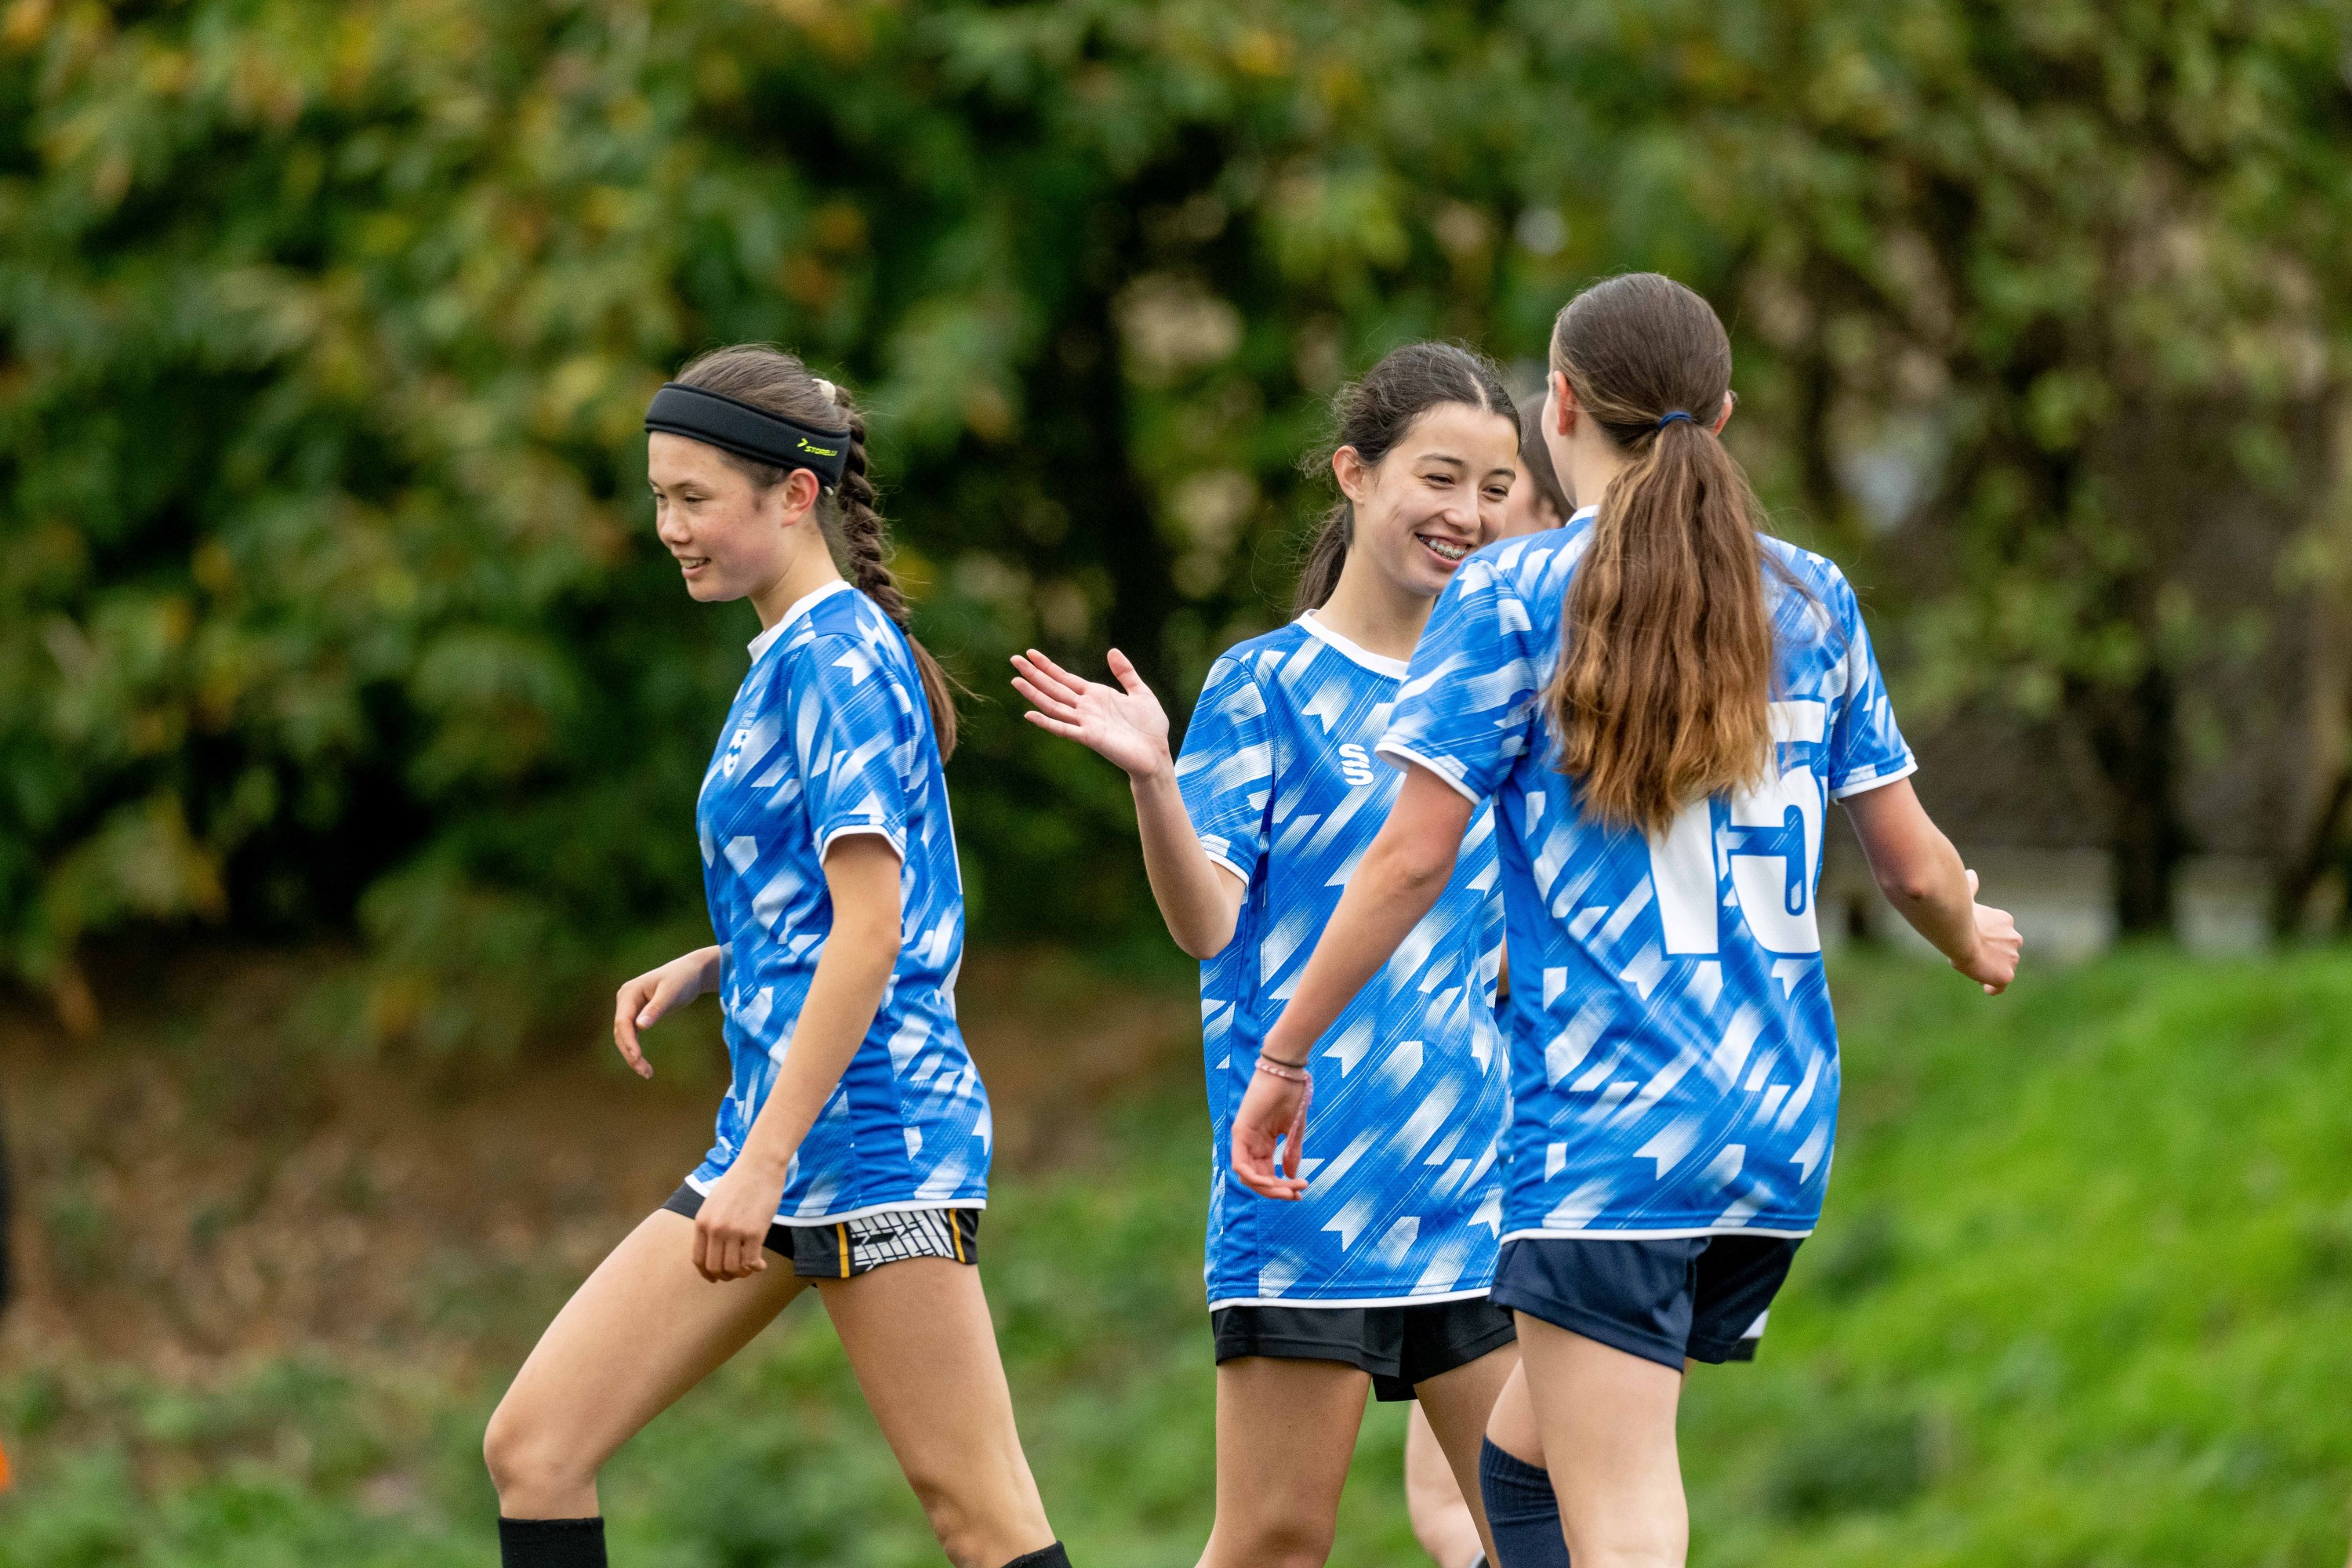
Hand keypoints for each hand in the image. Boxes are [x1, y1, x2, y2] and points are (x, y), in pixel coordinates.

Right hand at [613, 947, 717, 1077]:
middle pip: (621, 1032)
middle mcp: (625, 1000)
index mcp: (629, 992)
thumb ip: (656, 1009)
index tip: (637, 1057)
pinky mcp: (638, 1015)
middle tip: (645, 1072)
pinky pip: (633, 1036)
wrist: (692, 972)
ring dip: (632, 1055)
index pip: (623, 1021)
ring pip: (625, 1037)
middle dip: (630, 1053)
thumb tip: (640, 1027)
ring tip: (647, 1073)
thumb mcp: (671, 993)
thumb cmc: (682, 979)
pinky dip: (637, 1049)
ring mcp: (630, 1008)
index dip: (629, 1041)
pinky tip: (644, 1064)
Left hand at [693, 1161, 783, 1282]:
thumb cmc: (740, 1181)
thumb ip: (711, 1224)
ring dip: (742, 1273)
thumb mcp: (714, 1202)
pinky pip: (751, 1262)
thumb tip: (715, 1248)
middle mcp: (715, 1229)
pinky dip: (756, 1268)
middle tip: (737, 1273)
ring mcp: (734, 1231)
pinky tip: (761, 1264)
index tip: (716, 1278)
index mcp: (702, 1222)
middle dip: (726, 1276)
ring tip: (750, 1267)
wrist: (760, 1165)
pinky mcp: (755, 1232)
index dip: (707, 1273)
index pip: (698, 1259)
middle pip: (715, 1267)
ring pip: (733, 1268)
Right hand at [1011, 647, 1172, 779]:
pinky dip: (1047, 722)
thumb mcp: (1141, 692)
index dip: (1048, 666)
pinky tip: (1030, 714)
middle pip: (1054, 688)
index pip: (1065, 678)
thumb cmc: (1150, 727)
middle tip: (1014, 659)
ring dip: (1034, 694)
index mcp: (1095, 695)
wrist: (1157, 754)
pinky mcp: (1089, 737)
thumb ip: (1125, 673)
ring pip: (1053, 706)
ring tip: (1016, 680)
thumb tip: (1111, 651)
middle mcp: (1085, 708)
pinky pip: (1064, 729)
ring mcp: (1085, 723)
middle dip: (1034, 674)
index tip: (1031, 653)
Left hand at [1230, 1059, 1311, 1201]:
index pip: (1266, 1174)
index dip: (1282, 1187)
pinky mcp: (1240, 1131)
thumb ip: (1292, 1153)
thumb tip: (1291, 1177)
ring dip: (1268, 1188)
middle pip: (1257, 1179)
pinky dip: (1253, 1178)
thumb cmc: (1292, 1094)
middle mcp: (1251, 1143)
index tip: (1301, 1192)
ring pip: (1247, 1176)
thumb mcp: (1295, 1130)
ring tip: (1289, 1190)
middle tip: (1296, 1195)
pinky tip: (1271, 1183)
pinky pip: (1240, 1164)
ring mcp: (1244, 1138)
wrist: (1287, 1071)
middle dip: (1276, 1192)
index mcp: (1263, 1143)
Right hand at [1954, 870, 2021, 994]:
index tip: (1975, 941)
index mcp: (2005, 921)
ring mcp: (2011, 957)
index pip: (2001, 934)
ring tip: (1973, 969)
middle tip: (1972, 956)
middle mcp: (2014, 939)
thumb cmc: (1959, 914)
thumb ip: (1971, 888)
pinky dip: (1994, 987)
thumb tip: (1971, 874)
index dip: (1989, 940)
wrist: (1958, 933)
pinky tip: (1985, 988)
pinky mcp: (2006, 974)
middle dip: (1992, 955)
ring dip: (1991, 969)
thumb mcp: (1965, 896)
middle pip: (2005, 952)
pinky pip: (2000, 985)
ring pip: (2003, 967)